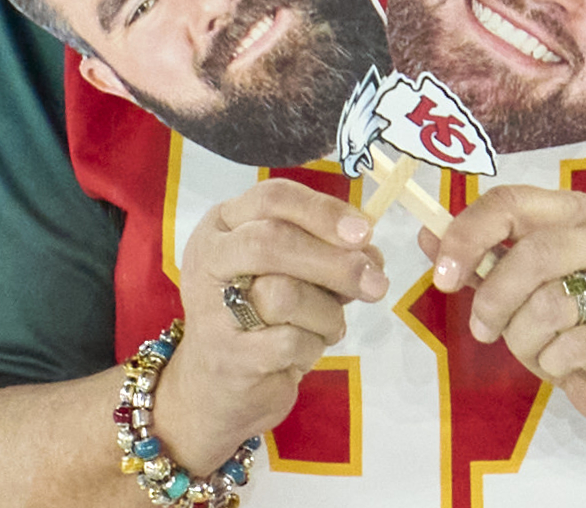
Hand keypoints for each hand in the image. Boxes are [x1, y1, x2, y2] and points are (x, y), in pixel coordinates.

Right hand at [160, 181, 389, 472]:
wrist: (217, 387)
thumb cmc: (259, 318)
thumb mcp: (288, 272)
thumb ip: (323, 253)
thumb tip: (369, 251)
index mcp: (222, 226)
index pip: (272, 198)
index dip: (323, 211)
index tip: (364, 231)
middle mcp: (209, 259)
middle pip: (274, 241)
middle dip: (334, 262)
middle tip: (376, 283)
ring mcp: (212, 309)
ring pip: (285, 294)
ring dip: (327, 313)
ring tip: (329, 327)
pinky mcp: (228, 356)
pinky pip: (288, 342)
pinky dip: (312, 347)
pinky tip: (307, 351)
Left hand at [423, 184, 585, 442]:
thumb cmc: (575, 315)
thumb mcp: (524, 281)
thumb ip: (480, 257)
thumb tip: (426, 234)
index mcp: (573, 211)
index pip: (510, 203)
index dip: (468, 235)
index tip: (442, 274)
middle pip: (531, 256)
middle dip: (493, 299)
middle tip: (480, 330)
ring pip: (547, 308)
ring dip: (523, 339)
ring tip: (536, 347)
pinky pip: (569, 349)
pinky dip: (551, 364)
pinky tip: (565, 364)